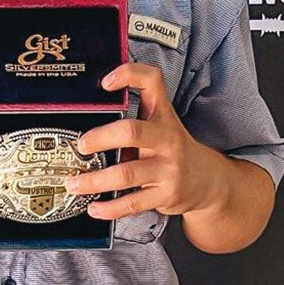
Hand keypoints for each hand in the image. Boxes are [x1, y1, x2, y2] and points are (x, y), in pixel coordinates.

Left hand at [68, 62, 229, 220]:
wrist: (209, 181)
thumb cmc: (174, 150)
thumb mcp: (161, 125)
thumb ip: (134, 116)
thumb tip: (88, 114)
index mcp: (162, 116)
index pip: (152, 82)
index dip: (129, 75)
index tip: (105, 82)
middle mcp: (167, 139)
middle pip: (131, 131)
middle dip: (100, 139)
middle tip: (81, 146)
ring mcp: (168, 168)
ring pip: (126, 173)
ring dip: (94, 181)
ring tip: (74, 183)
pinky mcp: (166, 194)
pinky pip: (132, 203)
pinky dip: (109, 208)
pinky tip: (94, 207)